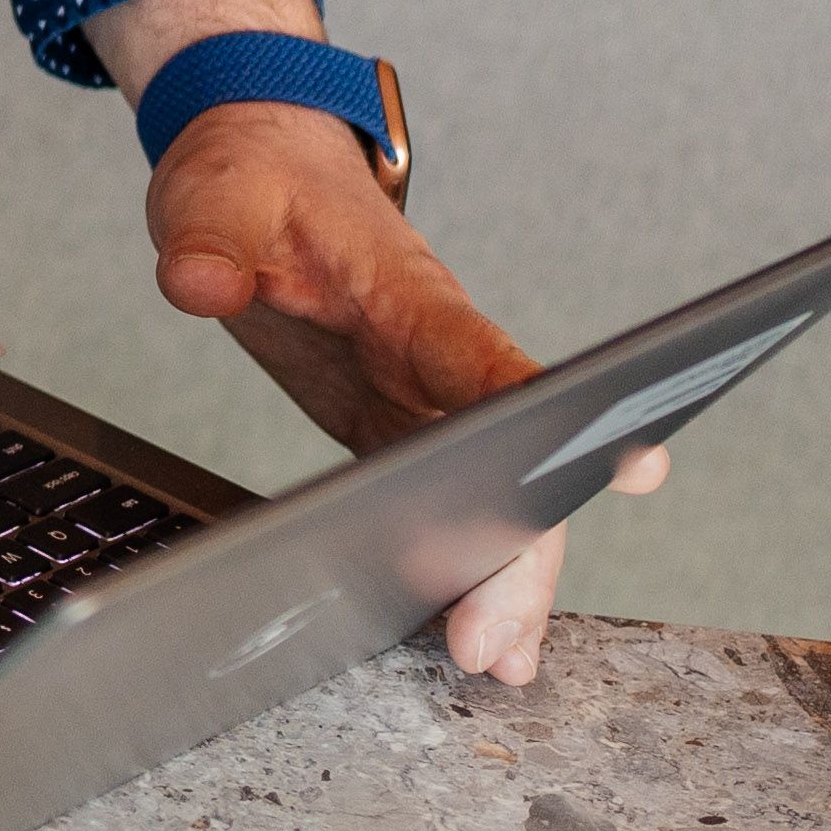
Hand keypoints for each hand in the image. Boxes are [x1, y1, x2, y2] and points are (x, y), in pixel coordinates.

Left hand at [137, 97, 661, 689]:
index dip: (554, 410)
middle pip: (513, 459)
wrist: (261, 166)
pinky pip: (448, 507)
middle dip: (516, 555)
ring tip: (505, 664)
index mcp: (410, 296)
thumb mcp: (215, 194)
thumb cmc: (258, 177)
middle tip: (492, 644)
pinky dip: (463, 569)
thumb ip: (211, 239)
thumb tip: (199, 282)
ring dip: (505, 581)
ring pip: (495, 498)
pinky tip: (468, 635)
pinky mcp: (397, 428)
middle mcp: (438, 357)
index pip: (488, 357)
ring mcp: (426, 398)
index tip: (631, 463)